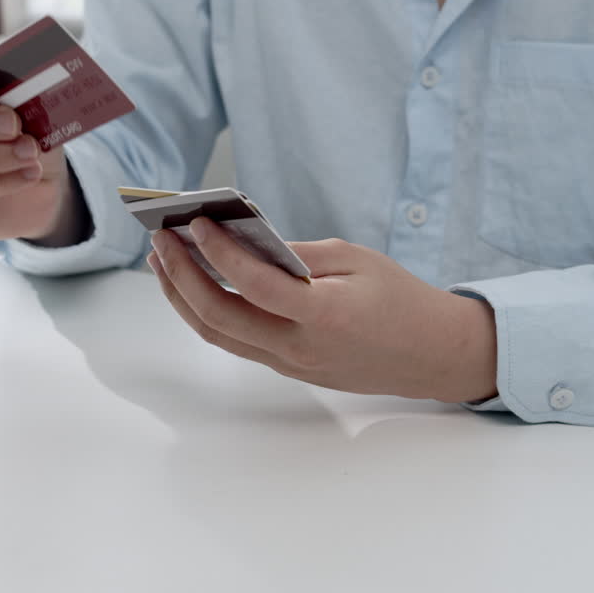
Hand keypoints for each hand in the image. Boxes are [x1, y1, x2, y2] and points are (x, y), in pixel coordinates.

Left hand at [147, 218, 498, 402]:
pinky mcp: (287, 370)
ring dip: (183, 296)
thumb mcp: (355, 259)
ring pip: (218, 334)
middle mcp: (300, 348)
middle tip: (162, 238)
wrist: (431, 355)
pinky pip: (235, 340)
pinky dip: (208, 310)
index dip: (220, 252)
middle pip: (219, 317)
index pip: (255, 285)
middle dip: (182, 275)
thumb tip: (242, 240)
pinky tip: (196, 282)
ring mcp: (290, 365)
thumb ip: (297, 253)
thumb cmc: (399, 298)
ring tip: (165, 259)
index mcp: (324, 316)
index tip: (198, 222)